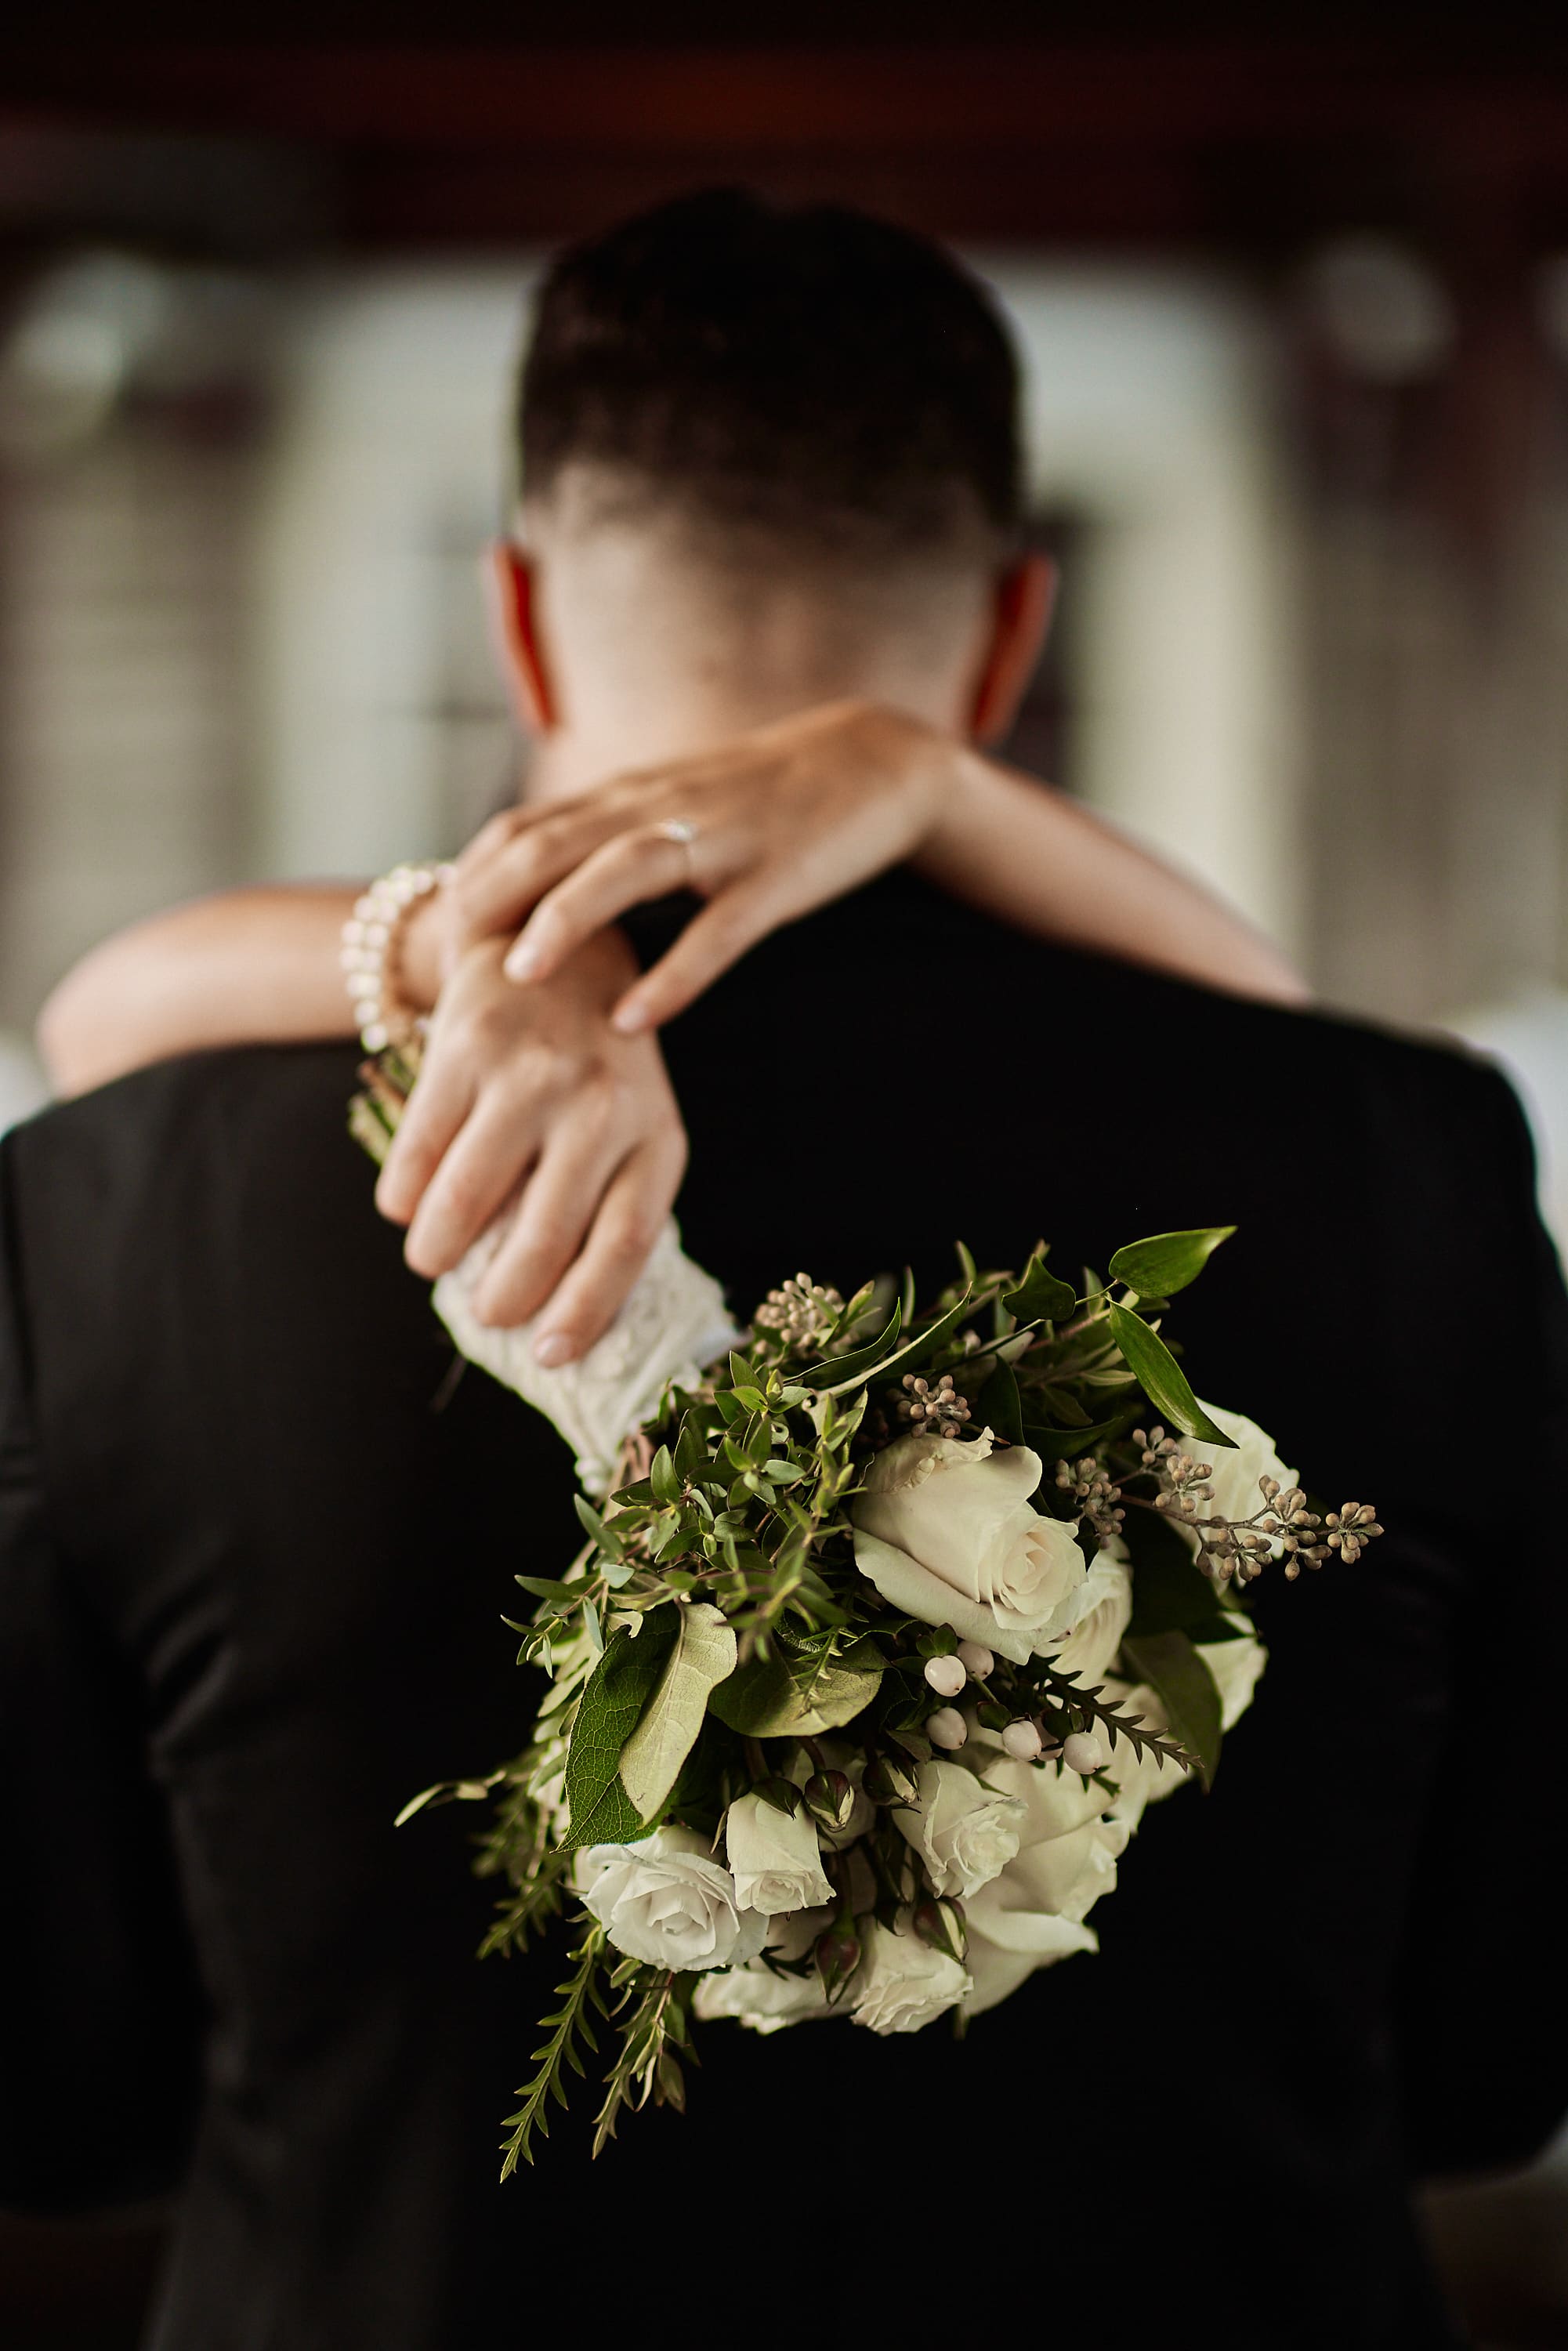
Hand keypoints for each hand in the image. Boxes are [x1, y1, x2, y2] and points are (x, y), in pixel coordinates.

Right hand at [375, 929, 686, 1355]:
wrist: (565, 948)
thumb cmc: (601, 1069)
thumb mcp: (634, 1128)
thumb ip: (606, 1206)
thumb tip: (554, 1319)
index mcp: (655, 1137)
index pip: (625, 1244)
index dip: (584, 1311)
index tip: (548, 1355)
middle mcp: (600, 1104)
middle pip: (544, 1234)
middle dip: (503, 1295)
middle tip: (484, 1312)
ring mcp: (532, 1072)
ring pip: (466, 1197)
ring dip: (437, 1250)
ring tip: (433, 1260)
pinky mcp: (466, 1044)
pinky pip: (418, 1149)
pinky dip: (404, 1195)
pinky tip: (409, 1205)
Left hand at [435, 699, 957, 1033]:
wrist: (873, 762)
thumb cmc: (763, 801)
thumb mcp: (673, 808)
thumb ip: (608, 843)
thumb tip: (534, 897)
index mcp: (630, 797)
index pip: (527, 827)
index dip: (477, 876)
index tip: (440, 935)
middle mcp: (660, 809)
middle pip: (555, 842)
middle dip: (495, 898)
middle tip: (451, 962)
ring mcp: (719, 841)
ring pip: (625, 871)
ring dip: (567, 920)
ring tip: (523, 975)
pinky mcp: (775, 878)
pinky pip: (717, 932)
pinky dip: (673, 975)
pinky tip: (635, 1020)